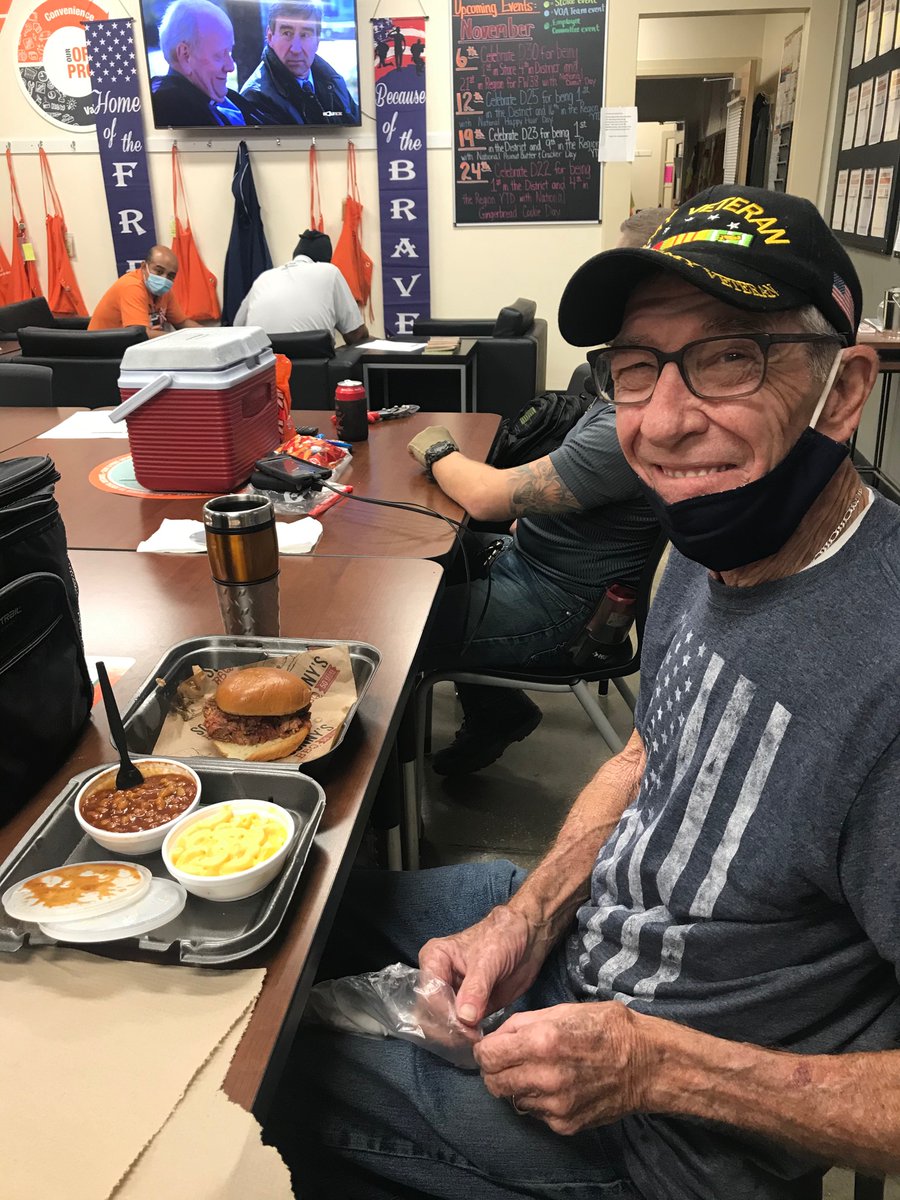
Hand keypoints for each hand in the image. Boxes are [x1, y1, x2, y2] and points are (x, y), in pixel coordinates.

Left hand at [407, 426, 457, 466]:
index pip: (435, 436)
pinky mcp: (413, 443)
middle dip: (427, 446)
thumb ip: (447, 444)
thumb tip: (448, 449)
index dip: (435, 444)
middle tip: (430, 455)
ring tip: (427, 458)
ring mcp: (420, 435)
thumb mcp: (452, 445)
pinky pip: (411, 451)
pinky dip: (415, 456)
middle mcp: (429, 429)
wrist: (442, 456)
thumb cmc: (449, 453)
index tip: (436, 450)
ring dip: (421, 451)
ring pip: (418, 444)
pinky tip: (421, 459)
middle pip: (426, 438)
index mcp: (440, 429)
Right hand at [418, 903, 550, 1026]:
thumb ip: (475, 989)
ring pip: (444, 1023)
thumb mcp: (488, 960)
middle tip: (470, 1037)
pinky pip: (461, 1027)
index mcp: (434, 959)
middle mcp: (439, 978)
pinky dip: (466, 1036)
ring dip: (456, 1035)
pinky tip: (477, 1039)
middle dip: (448, 1028)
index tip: (464, 1028)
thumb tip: (464, 1018)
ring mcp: (453, 994)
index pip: (430, 994)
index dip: (444, 1014)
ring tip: (475, 1039)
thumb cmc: (503, 938)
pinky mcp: (469, 1007)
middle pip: (432, 1012)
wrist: (527, 938)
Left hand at [474, 1002, 658, 1134]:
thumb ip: (523, 1024)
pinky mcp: (565, 1124)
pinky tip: (556, 1085)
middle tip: (508, 1060)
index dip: (484, 1050)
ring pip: (513, 1099)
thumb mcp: (562, 1011)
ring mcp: (556, 1105)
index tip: (491, 1047)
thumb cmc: (605, 1028)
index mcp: (542, 1043)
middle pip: (493, 1083)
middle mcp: (545, 1077)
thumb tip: (495, 1036)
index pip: (488, 1056)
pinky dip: (538, 1100)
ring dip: (517, 1085)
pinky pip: (535, 1113)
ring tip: (537, 1070)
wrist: (645, 1063)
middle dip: (495, 1070)